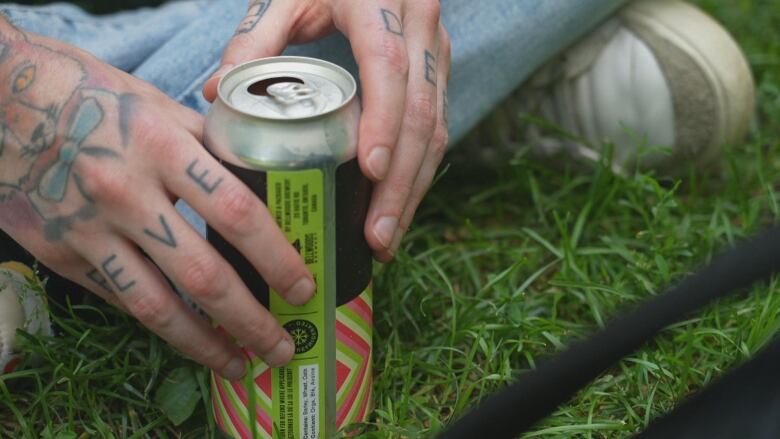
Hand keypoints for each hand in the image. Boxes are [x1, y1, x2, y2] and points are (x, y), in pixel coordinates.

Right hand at [0, 21, 315, 378]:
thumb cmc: (89, 93)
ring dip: (205, 343)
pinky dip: (160, 323)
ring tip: (240, 364)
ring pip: (157, 306)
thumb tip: (261, 178)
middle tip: (283, 345)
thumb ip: (209, 144)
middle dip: (251, 320)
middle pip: (203, 274)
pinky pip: (121, 299)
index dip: (275, 257)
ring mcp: (89, 229)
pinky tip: (189, 338)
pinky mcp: (61, 253)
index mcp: (161, 146)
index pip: (235, 212)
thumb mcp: (157, 105)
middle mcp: (126, 193)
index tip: (302, 285)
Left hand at [203, 0, 450, 261]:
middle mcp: (420, 25)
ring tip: (385, 239)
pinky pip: (437, 129)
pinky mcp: (439, 74)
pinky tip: (396, 209)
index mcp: (380, 0)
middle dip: (401, 180)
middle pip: (420, 111)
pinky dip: (418, 174)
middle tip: (376, 234)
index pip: (389, 64)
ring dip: (414, 189)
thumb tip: (217, 93)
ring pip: (437, 128)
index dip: (383, 120)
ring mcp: (436, 52)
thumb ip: (253, 39)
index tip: (369, 172)